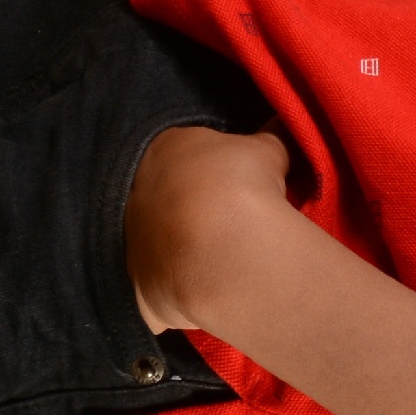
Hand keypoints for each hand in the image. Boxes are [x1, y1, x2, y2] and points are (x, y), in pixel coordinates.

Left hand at [125, 124, 301, 335]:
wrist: (222, 245)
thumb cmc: (241, 184)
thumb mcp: (267, 151)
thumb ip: (271, 137)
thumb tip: (282, 120)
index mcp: (163, 150)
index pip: (180, 153)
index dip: (207, 169)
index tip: (233, 183)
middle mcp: (136, 192)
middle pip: (163, 198)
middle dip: (188, 208)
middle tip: (225, 222)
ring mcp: (132, 240)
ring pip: (155, 243)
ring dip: (179, 249)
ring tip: (217, 259)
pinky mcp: (139, 285)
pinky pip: (152, 289)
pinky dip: (169, 293)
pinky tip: (197, 294)